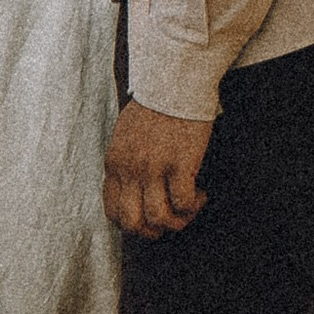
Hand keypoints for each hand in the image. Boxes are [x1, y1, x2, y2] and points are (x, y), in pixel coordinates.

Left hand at [103, 99, 212, 238]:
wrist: (174, 82)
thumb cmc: (154, 104)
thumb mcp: (125, 135)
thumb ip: (125, 162)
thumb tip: (134, 186)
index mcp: (114, 163)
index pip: (113, 212)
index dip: (133, 224)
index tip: (150, 217)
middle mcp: (130, 169)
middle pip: (132, 224)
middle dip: (153, 231)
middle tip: (169, 220)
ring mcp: (154, 168)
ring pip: (158, 218)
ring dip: (177, 220)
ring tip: (189, 207)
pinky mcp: (179, 164)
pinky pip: (182, 203)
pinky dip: (193, 206)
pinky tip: (200, 193)